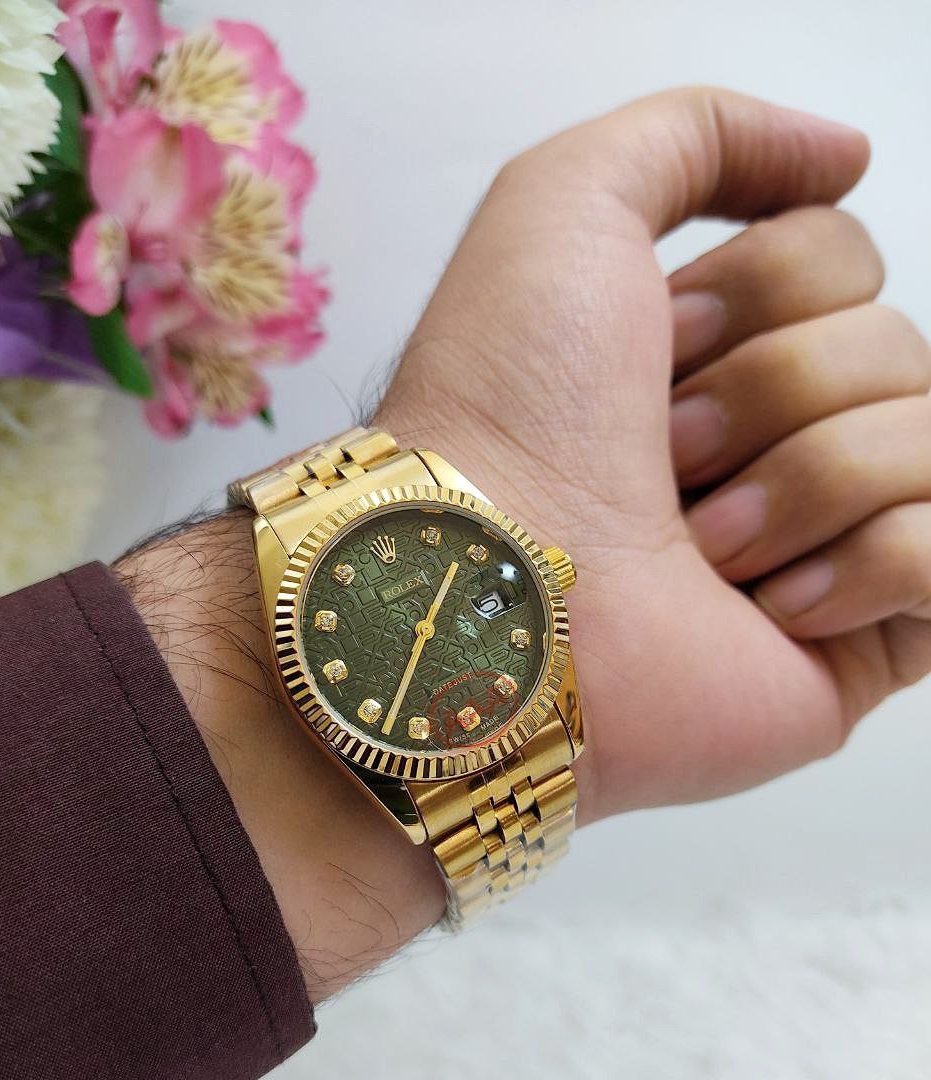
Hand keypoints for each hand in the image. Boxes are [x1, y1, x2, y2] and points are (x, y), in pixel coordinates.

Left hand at [376, 86, 930, 820]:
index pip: (848, 259)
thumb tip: (847, 161)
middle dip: (774, 390)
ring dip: (806, 481)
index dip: (765, 286)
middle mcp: (773, 438)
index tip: (661, 340)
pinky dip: (866, 567)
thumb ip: (701, 133)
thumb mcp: (568, 203)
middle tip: (665, 457)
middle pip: (895, 347)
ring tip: (697, 547)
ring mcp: (821, 544)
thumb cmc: (511, 407)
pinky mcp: (857, 644)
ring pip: (929, 440)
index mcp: (719, 348)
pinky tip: (767, 609)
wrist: (494, 588)